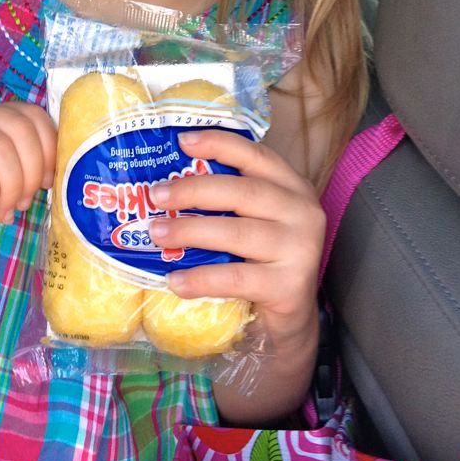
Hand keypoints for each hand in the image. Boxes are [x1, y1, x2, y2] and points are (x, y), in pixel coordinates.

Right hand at [0, 100, 55, 248]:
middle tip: (23, 201)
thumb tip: (60, 172)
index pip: (32, 115)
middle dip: (31, 172)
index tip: (47, 182)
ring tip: (4, 209)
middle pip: (20, 130)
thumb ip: (28, 165)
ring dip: (11, 187)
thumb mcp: (4, 178)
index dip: (49, 149)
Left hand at [147, 129, 324, 348]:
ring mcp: (300, 250)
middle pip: (243, 192)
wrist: (290, 319)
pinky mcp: (290, 287)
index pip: (256, 156)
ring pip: (238, 232)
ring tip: (156, 233)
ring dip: (190, 231)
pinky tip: (175, 280)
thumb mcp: (254, 221)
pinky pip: (236, 277)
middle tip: (156, 195)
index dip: (219, 144)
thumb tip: (167, 181)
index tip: (183, 141)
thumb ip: (228, 200)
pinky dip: (201, 279)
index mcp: (293, 188)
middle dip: (194, 190)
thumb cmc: (262, 261)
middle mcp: (303, 213)